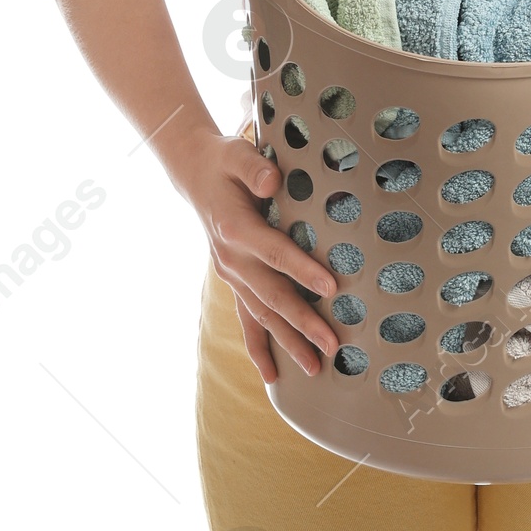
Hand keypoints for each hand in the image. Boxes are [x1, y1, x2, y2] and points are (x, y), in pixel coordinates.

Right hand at [170, 127, 338, 387]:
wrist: (197, 176)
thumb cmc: (226, 163)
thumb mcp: (237, 154)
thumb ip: (253, 166)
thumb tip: (272, 179)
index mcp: (236, 228)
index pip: (275, 252)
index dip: (302, 270)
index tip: (332, 287)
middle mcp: (231, 259)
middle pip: (272, 295)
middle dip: (303, 322)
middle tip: (333, 343)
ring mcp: (231, 276)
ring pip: (262, 315)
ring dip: (288, 342)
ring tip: (316, 367)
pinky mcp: (235, 283)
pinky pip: (247, 321)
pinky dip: (259, 349)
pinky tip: (273, 376)